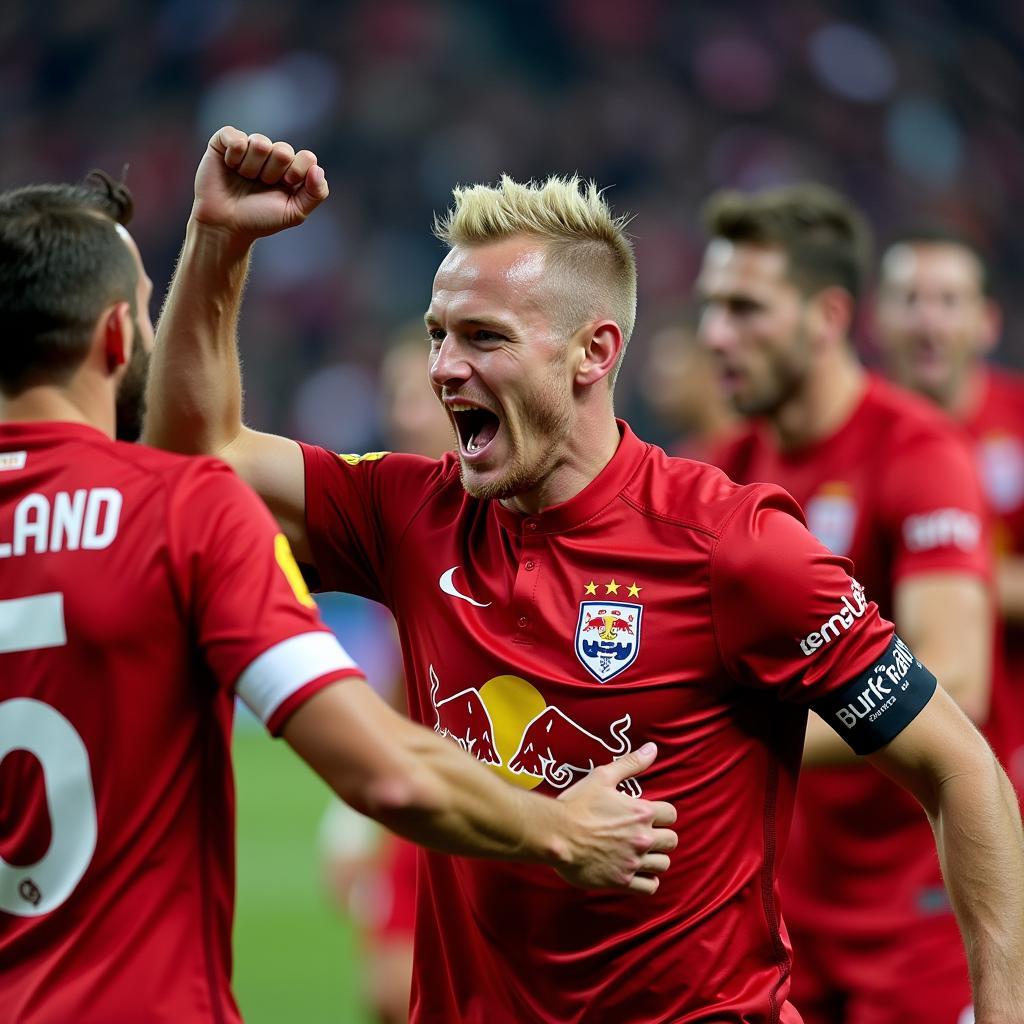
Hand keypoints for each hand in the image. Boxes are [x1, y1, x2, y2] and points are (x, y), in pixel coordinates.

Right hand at [191, 125, 328, 243]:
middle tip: (260, 185)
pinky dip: (233, 155)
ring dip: (251, 168)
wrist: (226, 225)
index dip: (296, 174)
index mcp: (291, 169)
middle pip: (284, 150)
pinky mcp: (224, 142)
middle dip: (272, 174)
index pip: (307, 157)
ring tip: (244, 179)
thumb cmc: (259, 219)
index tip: (284, 187)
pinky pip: (234, 136)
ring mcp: (249, 146)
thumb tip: (318, 169)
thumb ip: (316, 194)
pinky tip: (229, 166)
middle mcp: (271, 154)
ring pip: (260, 143)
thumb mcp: (294, 213)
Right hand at [554, 742, 677, 892]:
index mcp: (640, 812)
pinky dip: (648, 880)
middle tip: (645, 834)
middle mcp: (642, 838)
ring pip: (663, 864)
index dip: (662, 813)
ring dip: (655, 858)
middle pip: (672, 840)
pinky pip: (650, 886)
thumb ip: (631, 764)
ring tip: (641, 853)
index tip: (650, 815)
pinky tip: (638, 872)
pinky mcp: (622, 880)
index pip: (672, 814)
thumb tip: (652, 749)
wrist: (555, 834)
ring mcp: (633, 861)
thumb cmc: (577, 804)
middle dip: (661, 836)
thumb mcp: (602, 776)